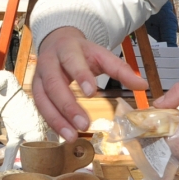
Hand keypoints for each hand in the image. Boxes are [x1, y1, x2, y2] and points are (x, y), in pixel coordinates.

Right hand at [33, 27, 147, 141]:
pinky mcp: (35, 91)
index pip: (71, 61)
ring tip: (72, 137)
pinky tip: (65, 135)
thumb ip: (120, 69)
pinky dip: (52, 123)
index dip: (80, 76)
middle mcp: (48, 62)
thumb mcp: (101, 55)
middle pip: (53, 84)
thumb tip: (143, 85)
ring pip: (42, 99)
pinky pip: (41, 108)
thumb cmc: (81, 52)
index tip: (91, 92)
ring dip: (56, 120)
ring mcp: (38, 77)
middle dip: (67, 106)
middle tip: (84, 124)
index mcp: (66, 49)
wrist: (56, 42)